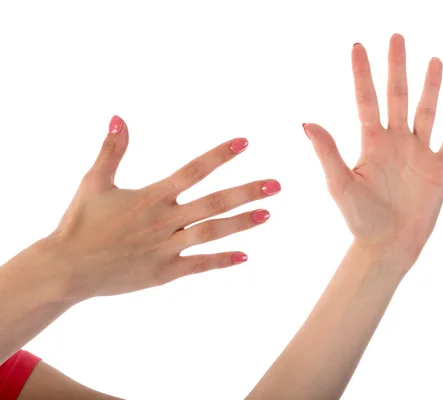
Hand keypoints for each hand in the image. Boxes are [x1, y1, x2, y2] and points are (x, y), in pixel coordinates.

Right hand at [48, 116, 280, 299]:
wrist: (67, 268)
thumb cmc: (79, 223)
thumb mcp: (94, 182)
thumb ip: (112, 150)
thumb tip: (119, 116)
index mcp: (151, 196)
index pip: (193, 171)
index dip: (220, 155)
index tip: (245, 144)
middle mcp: (164, 220)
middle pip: (214, 203)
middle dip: (247, 192)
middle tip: (276, 185)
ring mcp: (167, 248)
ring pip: (212, 233)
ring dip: (242, 223)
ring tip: (268, 214)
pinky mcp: (165, 272)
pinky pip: (200, 265)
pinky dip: (222, 260)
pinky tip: (245, 255)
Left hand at [303, 34, 442, 261]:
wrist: (389, 245)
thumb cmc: (360, 219)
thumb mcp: (340, 184)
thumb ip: (327, 152)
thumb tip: (306, 122)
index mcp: (371, 143)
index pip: (366, 100)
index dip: (362, 74)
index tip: (358, 46)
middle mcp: (395, 142)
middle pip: (397, 97)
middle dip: (397, 68)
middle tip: (396, 38)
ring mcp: (418, 153)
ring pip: (426, 112)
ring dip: (431, 87)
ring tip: (434, 60)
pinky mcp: (438, 168)